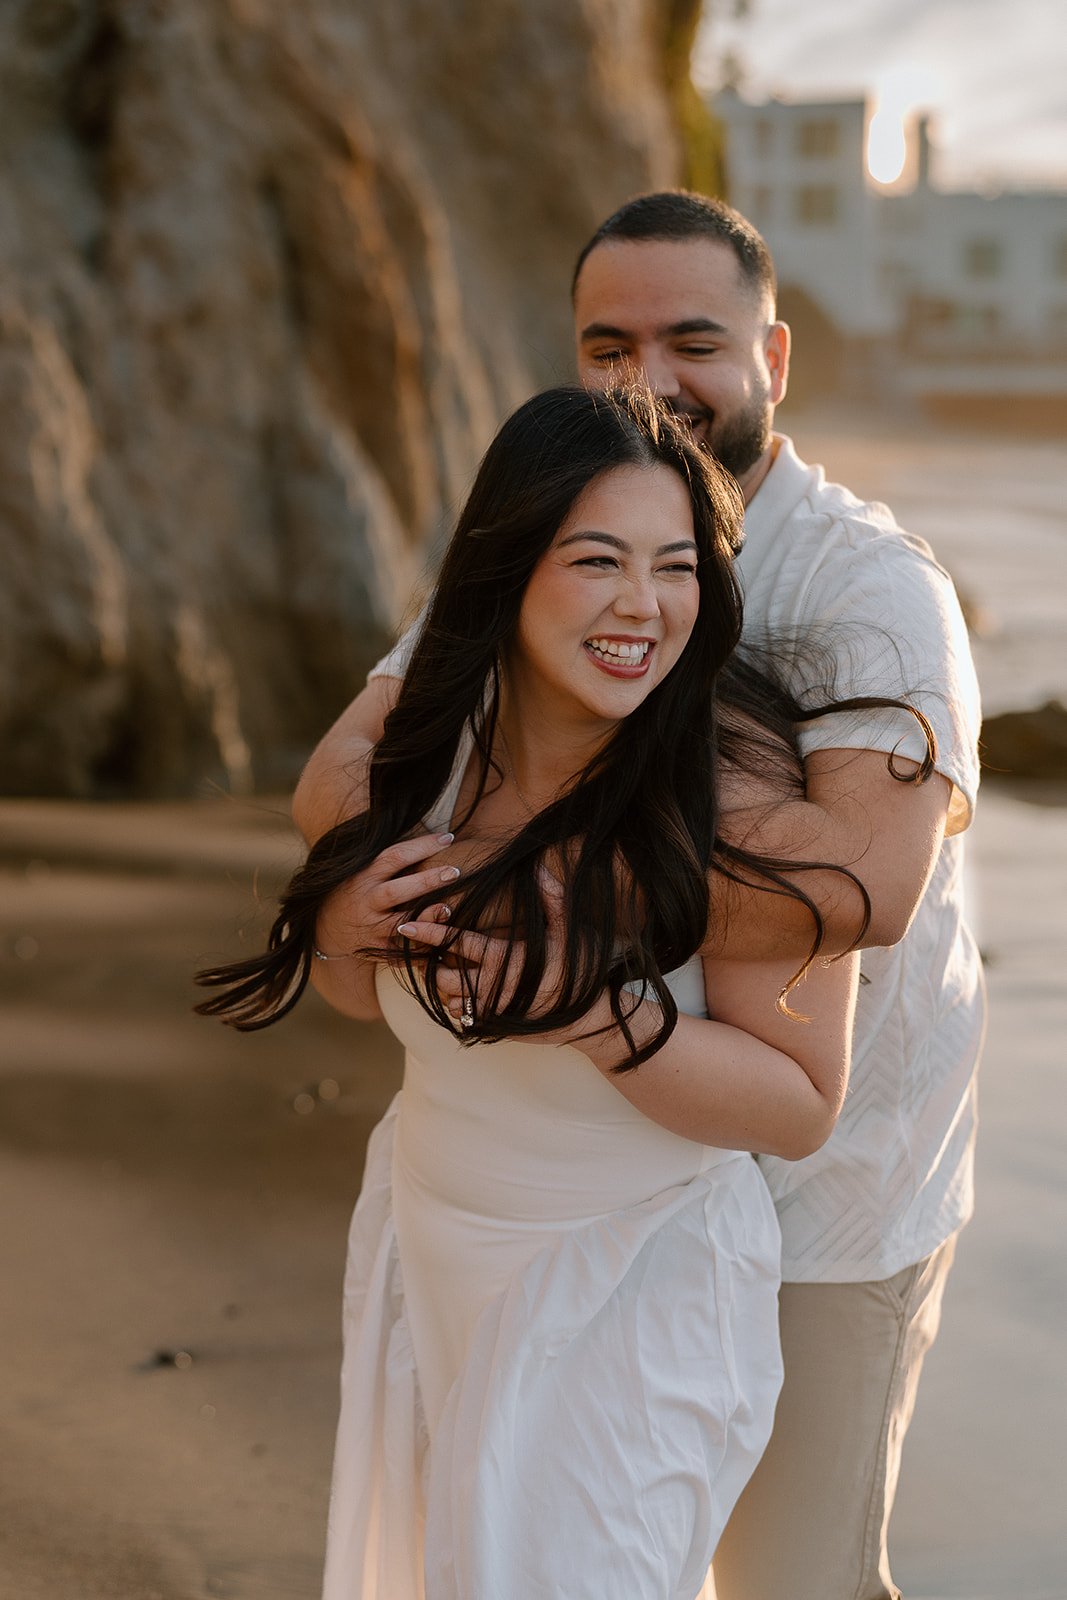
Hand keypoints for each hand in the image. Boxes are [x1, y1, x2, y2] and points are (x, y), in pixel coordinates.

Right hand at [314, 832, 460, 959]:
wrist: (325, 929)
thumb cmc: (356, 890)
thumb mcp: (363, 870)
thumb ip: (392, 858)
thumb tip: (431, 834)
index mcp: (364, 875)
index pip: (394, 856)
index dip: (422, 846)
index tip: (448, 838)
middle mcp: (366, 901)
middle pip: (397, 891)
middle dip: (426, 881)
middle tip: (456, 871)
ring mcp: (370, 927)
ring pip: (399, 924)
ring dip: (424, 917)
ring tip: (448, 909)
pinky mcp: (377, 949)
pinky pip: (401, 950)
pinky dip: (421, 949)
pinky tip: (443, 943)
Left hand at [397, 868, 612, 1046]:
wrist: (589, 1017)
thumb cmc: (580, 969)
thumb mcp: (568, 930)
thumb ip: (551, 897)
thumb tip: (537, 867)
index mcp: (506, 959)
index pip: (457, 942)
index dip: (429, 932)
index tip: (406, 924)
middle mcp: (494, 987)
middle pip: (443, 975)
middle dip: (430, 964)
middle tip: (424, 953)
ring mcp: (493, 1011)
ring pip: (449, 999)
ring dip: (441, 986)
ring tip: (441, 971)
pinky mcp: (495, 1028)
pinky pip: (462, 1018)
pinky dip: (456, 1006)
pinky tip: (462, 993)